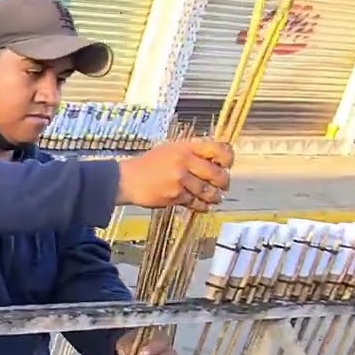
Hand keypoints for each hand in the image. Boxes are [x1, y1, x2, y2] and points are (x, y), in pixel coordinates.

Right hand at [117, 139, 233, 210]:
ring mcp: (179, 179)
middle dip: (224, 182)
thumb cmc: (148, 165)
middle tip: (225, 185)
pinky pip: (194, 202)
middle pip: (215, 173)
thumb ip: (191, 153)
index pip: (216, 149)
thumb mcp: (170, 150)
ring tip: (217, 198)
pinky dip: (202, 206)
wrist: (127, 179)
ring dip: (215, 196)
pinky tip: (204, 206)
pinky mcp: (174, 195)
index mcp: (185, 147)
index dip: (227, 158)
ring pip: (206, 190)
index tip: (228, 165)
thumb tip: (214, 162)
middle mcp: (184, 162)